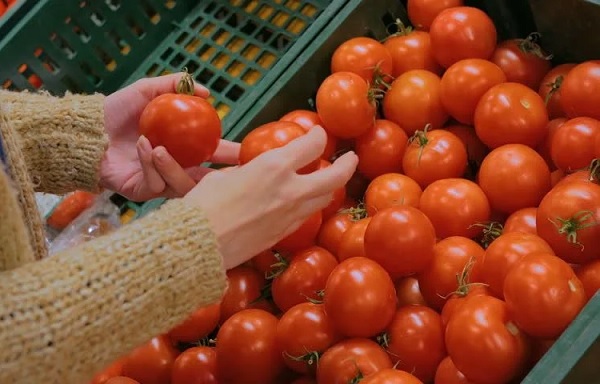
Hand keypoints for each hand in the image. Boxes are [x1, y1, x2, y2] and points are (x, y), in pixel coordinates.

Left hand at [100, 73, 239, 200]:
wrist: (84, 129)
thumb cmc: (114, 111)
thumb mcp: (147, 91)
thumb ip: (175, 86)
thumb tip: (207, 92)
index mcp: (180, 148)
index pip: (212, 153)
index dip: (230, 154)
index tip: (247, 152)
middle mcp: (173, 168)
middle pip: (207, 179)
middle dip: (223, 176)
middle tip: (235, 169)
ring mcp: (159, 182)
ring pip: (184, 186)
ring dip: (178, 167)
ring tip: (162, 146)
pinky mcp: (142, 192)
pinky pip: (157, 183)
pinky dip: (152, 164)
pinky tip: (145, 146)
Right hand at [184, 126, 357, 269]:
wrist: (198, 246)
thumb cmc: (203, 206)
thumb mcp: (222, 176)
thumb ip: (246, 172)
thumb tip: (251, 173)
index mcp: (274, 166)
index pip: (312, 145)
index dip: (319, 136)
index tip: (318, 134)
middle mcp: (290, 189)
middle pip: (335, 176)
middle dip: (346, 165)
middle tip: (351, 158)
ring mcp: (291, 215)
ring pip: (323, 199)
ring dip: (329, 187)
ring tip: (327, 181)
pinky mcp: (284, 234)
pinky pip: (306, 215)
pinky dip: (310, 205)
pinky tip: (303, 202)